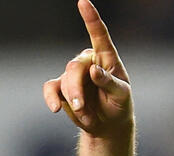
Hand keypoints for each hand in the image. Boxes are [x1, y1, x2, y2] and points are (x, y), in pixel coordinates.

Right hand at [43, 0, 131, 135]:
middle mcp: (88, 61)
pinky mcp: (61, 87)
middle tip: (83, 107)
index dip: (91, 18)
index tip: (83, 2)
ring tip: (85, 114)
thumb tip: (93, 70)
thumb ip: (110, 82)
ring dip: (73, 99)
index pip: (99, 35)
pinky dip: (52, 99)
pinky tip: (56, 109)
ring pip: (65, 80)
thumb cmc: (119, 105)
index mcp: (107, 58)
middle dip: (78, 90)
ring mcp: (73, 74)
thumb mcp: (122, 96)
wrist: (108, 125)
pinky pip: (51, 89)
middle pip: (75, 67)